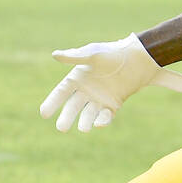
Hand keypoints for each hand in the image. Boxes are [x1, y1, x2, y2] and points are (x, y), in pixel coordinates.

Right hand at [39, 34, 181, 132]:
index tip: (44, 114)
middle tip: (61, 128)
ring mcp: (99, 99)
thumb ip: (75, 56)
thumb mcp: (92, 54)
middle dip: (66, 118)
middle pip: (72, 107)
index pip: (61, 92)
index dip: (52, 102)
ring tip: (84, 129)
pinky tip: (101, 122)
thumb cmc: (112, 53)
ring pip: (88, 114)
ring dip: (85, 122)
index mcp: (77, 77)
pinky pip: (105, 116)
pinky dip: (103, 120)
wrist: (137, 59)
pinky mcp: (113, 105)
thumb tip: (55, 55)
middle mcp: (86, 90)